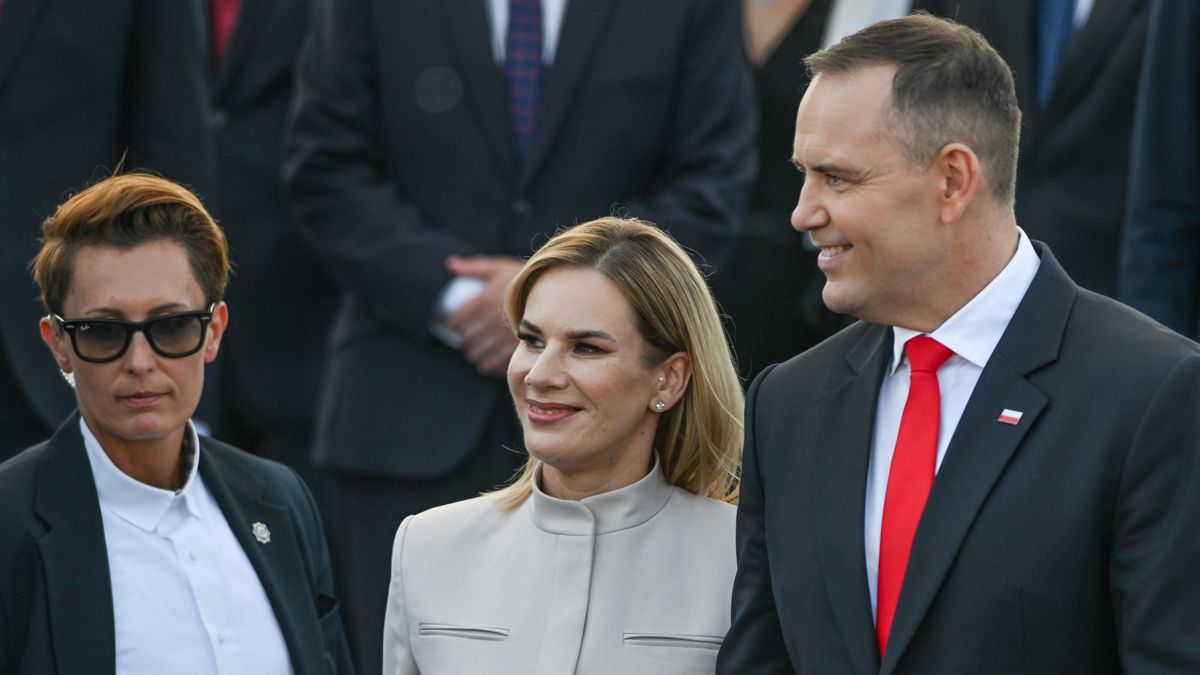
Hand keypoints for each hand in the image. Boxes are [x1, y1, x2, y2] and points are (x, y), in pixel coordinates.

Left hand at [444, 255, 522, 376]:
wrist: (555, 293)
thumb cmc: (522, 280)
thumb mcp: (498, 268)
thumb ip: (473, 268)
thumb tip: (450, 264)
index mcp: (483, 301)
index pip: (455, 321)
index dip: (451, 323)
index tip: (454, 324)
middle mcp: (491, 321)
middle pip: (465, 339)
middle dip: (463, 338)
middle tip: (467, 336)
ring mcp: (503, 337)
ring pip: (476, 354)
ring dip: (474, 352)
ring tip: (476, 349)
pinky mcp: (515, 350)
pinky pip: (492, 365)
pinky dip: (488, 364)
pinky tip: (489, 360)